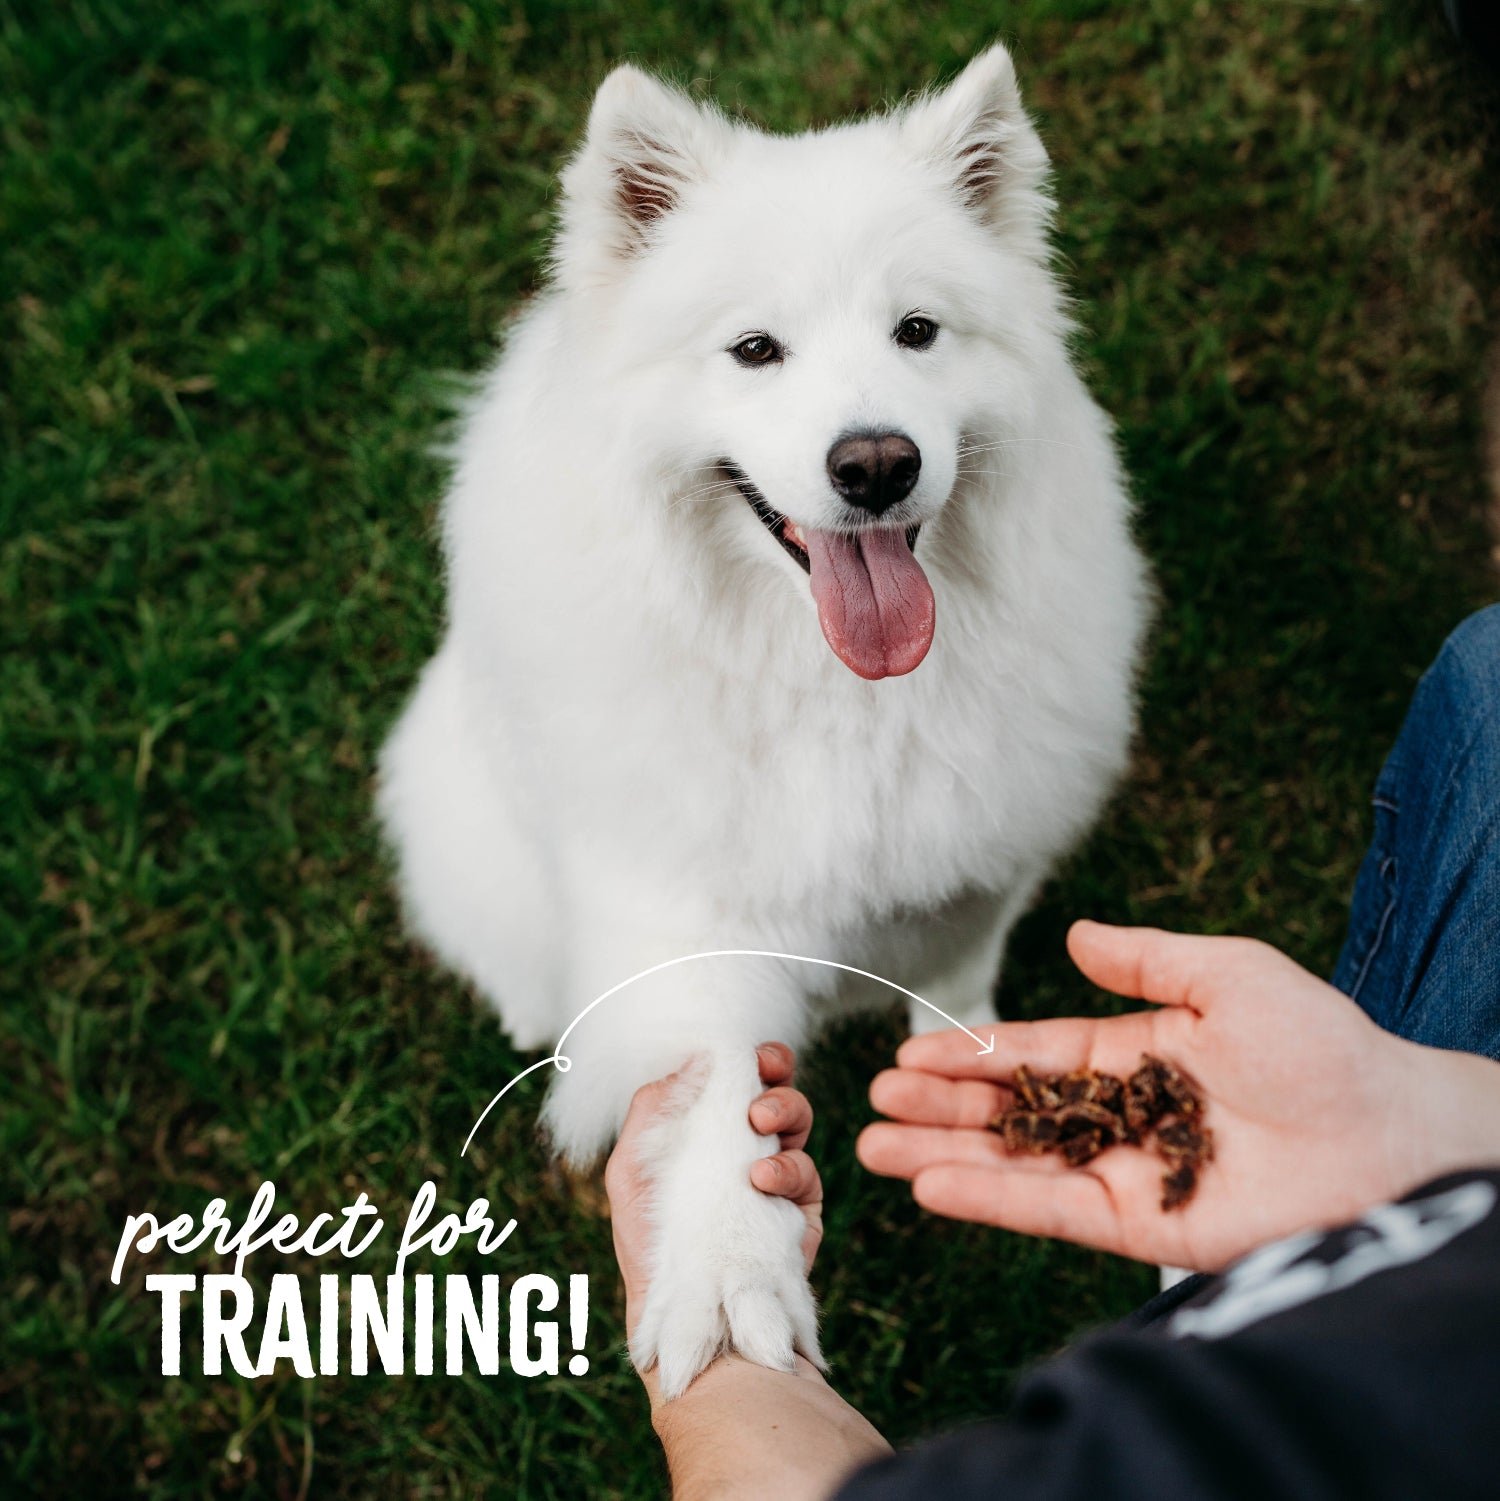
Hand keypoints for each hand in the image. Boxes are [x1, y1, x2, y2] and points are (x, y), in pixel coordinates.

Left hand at [606, 1042, 822, 1343]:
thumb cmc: (650, 1251)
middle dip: (773, 1067)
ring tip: (760, 1118)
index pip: (728, 1080)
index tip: (737, 1047)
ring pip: (796, 1119)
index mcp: (702, 1135)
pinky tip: (763, 1178)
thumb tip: (689, 1060)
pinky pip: (807, 1171)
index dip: (737, 1057)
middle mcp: (741, 1149)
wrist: (690, 1327)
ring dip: (783, 1105)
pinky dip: (788, 1165)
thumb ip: (652, 1113)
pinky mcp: (800, 1211)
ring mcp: (775, 1178)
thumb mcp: (631, 1173)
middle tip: (764, 1068)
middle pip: (771, 1087)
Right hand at [859, 920, 1499, 1271]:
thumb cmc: (1322, 1045)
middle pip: (1009, 1112)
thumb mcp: (1231, 974)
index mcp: (1136, 1052)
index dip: (971, 1055)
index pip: (1034, 1053)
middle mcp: (1119, 1114)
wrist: (1390, 1135)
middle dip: (940, 1106)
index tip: (909, 1053)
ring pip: (1015, 1165)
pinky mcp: (1140, 1227)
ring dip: (944, 1156)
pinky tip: (934, 1187)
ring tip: (874, 1147)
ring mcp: (1126, 1172)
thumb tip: (1072, 937)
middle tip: (871, 1098)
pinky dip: (991, 1200)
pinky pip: (1051, 1210)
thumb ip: (1148, 959)